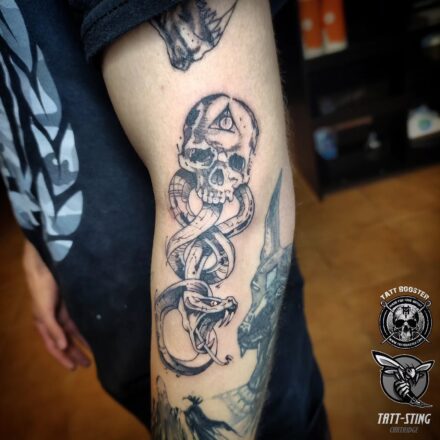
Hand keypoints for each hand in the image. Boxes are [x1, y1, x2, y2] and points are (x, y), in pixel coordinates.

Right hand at [22, 240, 90, 369]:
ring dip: (83, 342)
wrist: (47, 267)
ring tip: (95, 352)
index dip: (63, 358)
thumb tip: (63, 347)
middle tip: (88, 364)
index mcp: (44, 325)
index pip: (54, 347)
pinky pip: (80, 319)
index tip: (74, 368)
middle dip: (75, 353)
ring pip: (74, 331)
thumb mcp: (44, 311)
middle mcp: (54, 321)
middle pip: (66, 341)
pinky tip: (95, 332)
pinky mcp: (72, 303)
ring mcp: (63, 312)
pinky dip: (86, 327)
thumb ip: (53, 329)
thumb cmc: (42, 290)